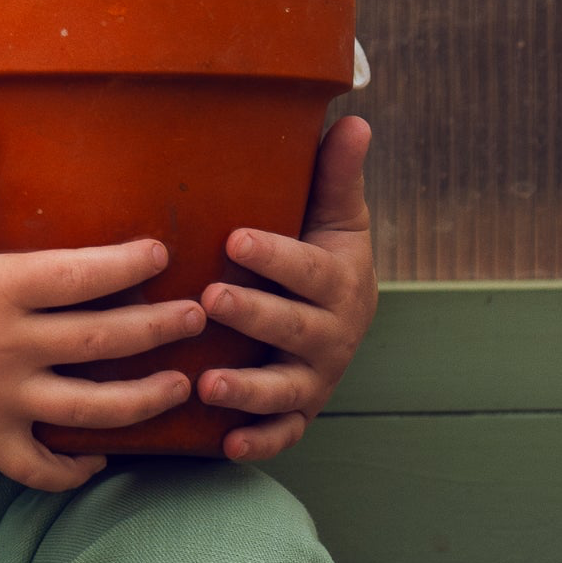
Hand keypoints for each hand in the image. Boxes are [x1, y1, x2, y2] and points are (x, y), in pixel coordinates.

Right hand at [0, 115, 206, 494]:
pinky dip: (69, 471)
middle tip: (198, 315)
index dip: (126, 265)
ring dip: (142, 402)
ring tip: (180, 385)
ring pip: (85, 410)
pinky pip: (34, 465)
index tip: (161, 252)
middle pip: (99, 342)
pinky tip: (100, 460)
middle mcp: (3, 346)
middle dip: (158, 329)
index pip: (77, 277)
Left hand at [197, 115, 378, 465]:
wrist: (340, 318)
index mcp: (339, 282)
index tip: (234, 237)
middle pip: (294, 328)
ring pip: (288, 389)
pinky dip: (259, 442)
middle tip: (209, 300)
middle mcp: (332, 334)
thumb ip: (336, 175)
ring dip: (250, 389)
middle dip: (255, 315)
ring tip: (208, 383)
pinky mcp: (298, 412)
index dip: (275, 255)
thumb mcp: (335, 217)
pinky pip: (283, 433)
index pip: (307, 268)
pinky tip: (226, 444)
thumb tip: (353, 118)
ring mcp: (315, 377)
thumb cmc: (323, 258)